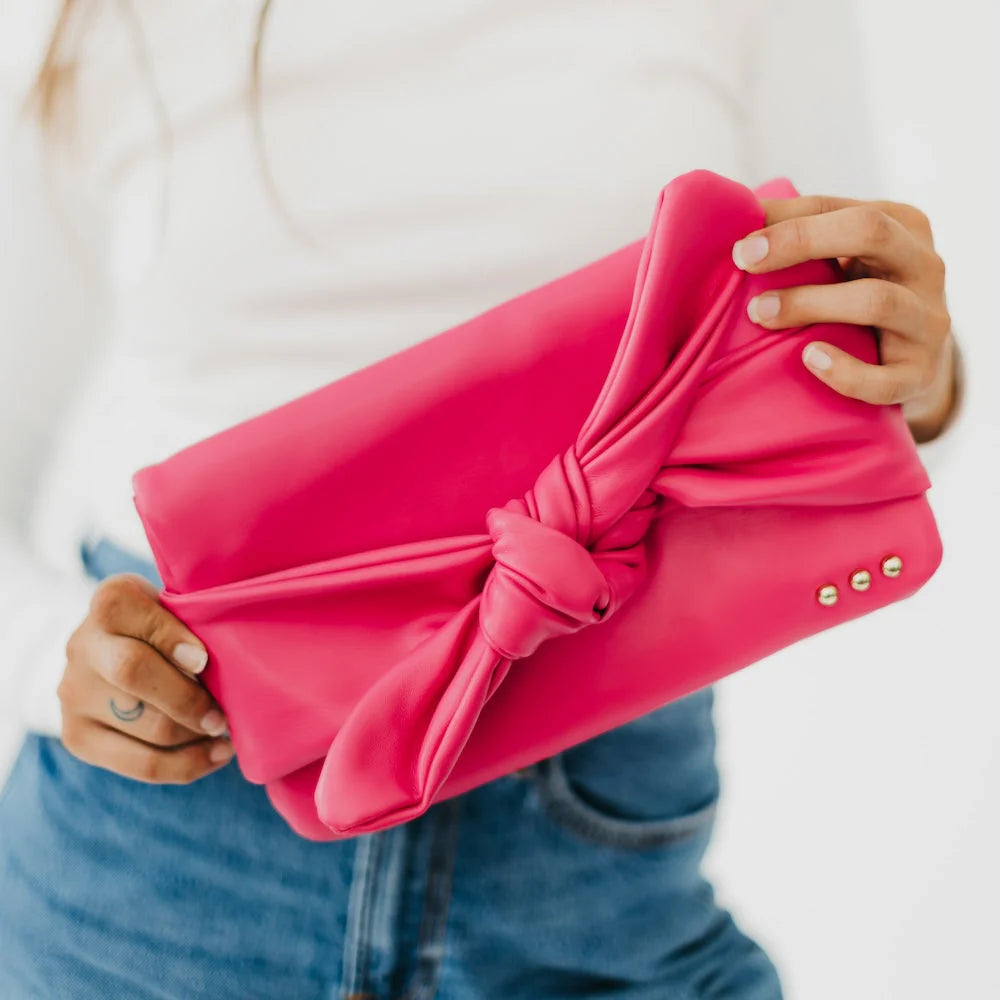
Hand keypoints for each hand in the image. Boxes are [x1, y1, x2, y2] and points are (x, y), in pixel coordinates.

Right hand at [59, 572, 232, 782]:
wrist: (125, 650)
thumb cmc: (174, 625)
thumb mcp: (182, 606)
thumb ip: (199, 620)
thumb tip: (222, 663)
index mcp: (112, 601)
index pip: (140, 619)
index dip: (174, 640)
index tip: (203, 659)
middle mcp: (83, 645)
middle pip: (133, 673)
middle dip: (188, 699)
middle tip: (223, 714)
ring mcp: (74, 694)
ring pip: (148, 726)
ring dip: (196, 734)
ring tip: (225, 730)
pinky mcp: (78, 737)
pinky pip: (141, 764)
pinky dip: (189, 765)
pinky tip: (217, 754)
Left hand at [731, 195, 957, 441]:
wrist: (913, 364)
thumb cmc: (858, 298)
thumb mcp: (842, 259)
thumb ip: (801, 234)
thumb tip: (730, 213)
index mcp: (901, 225)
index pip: (839, 207)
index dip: (785, 222)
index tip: (738, 244)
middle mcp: (925, 265)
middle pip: (870, 232)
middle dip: (801, 242)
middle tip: (744, 262)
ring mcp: (928, 321)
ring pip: (878, 301)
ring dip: (811, 304)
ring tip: (761, 314)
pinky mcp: (921, 374)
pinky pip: (886, 379)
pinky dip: (846, 372)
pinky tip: (810, 359)